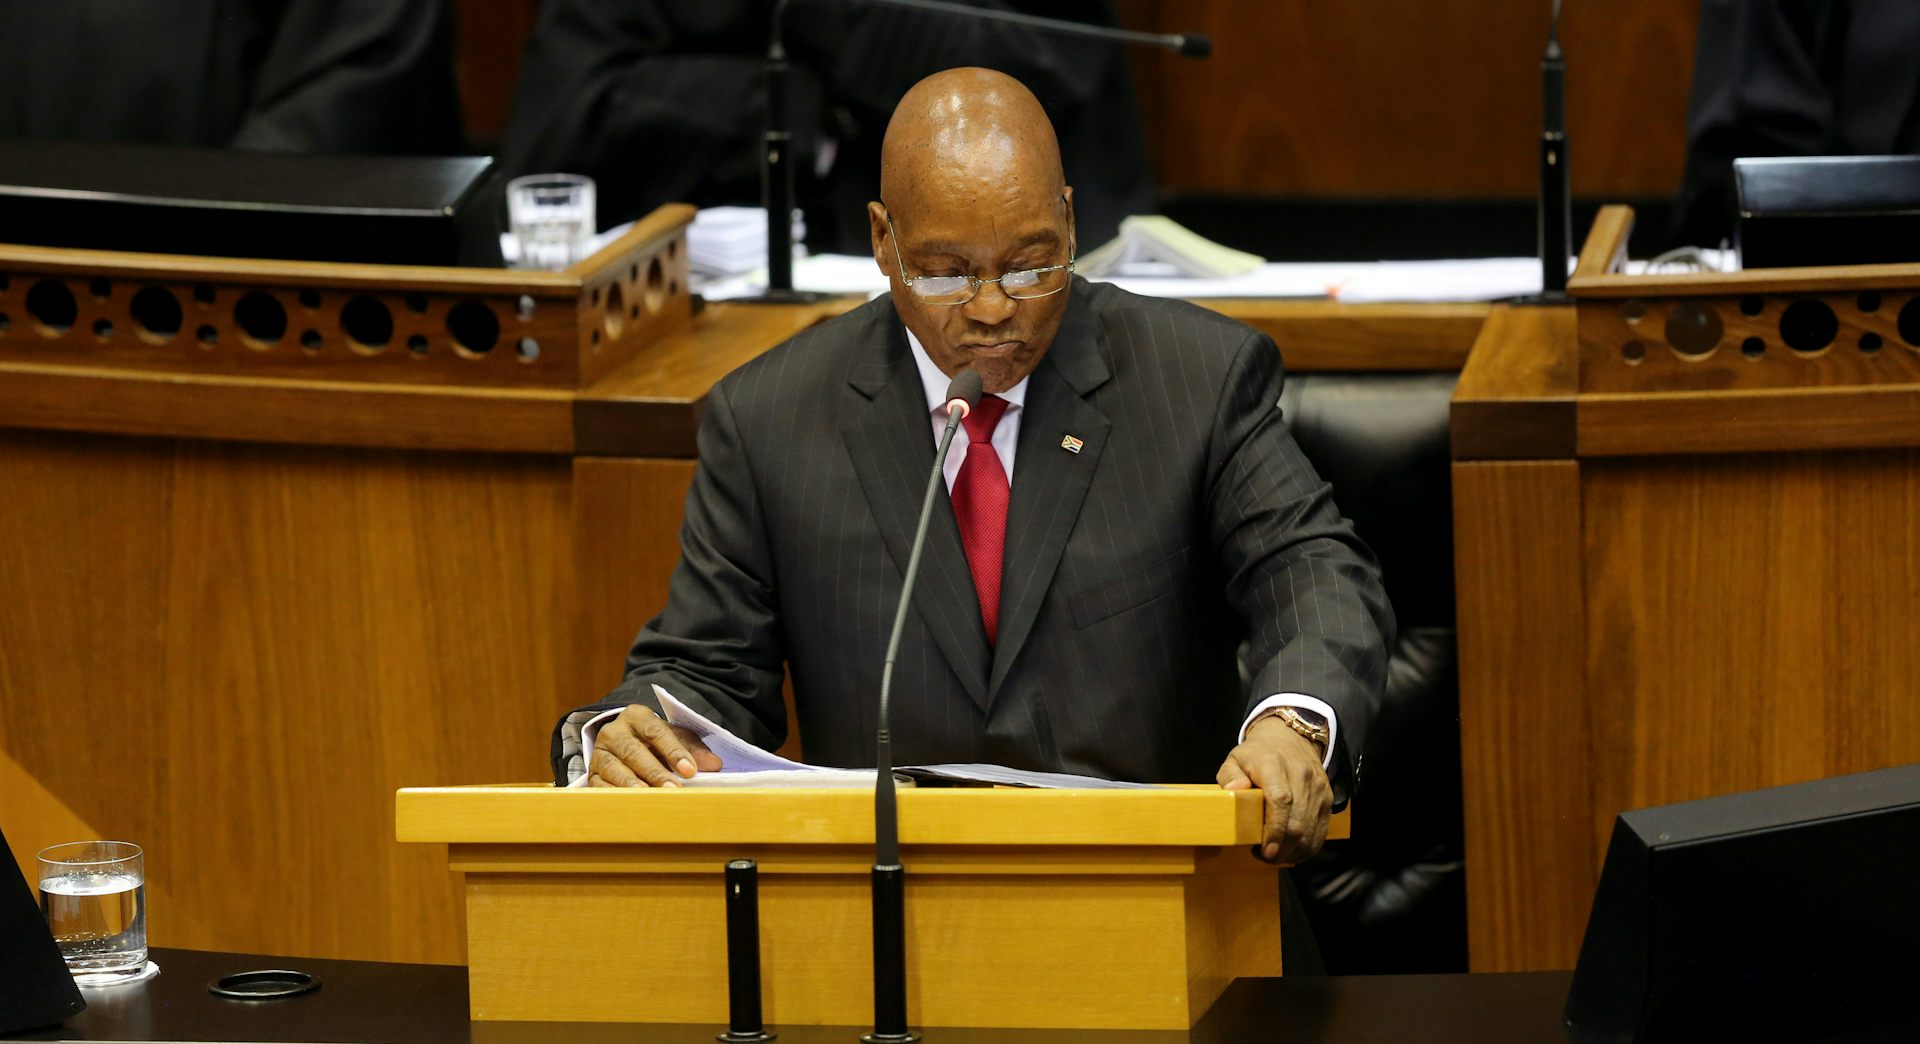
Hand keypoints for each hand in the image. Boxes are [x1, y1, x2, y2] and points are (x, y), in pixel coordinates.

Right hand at [587, 704, 722, 786]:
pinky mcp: (592, 774)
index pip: (655, 731)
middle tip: (674, 790)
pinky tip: (630, 806)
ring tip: (650, 799)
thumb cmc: (653, 741)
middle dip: (655, 772)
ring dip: (633, 785)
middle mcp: (614, 732)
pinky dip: (615, 796)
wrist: (621, 744)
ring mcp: (600, 753)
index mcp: (637, 716)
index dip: (673, 751)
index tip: (690, 770)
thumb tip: (714, 766)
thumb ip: (694, 749)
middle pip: (634, 751)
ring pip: (614, 769)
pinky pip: (600, 786)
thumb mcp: (674, 738)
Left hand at [1216, 716, 1333, 864]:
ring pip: (1310, 832)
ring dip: (1292, 852)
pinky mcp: (1327, 800)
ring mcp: (1318, 789)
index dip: (1274, 830)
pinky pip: (1320, 833)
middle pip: (1297, 823)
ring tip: (1274, 855)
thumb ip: (1229, 776)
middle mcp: (1301, 776)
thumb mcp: (1235, 759)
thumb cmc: (1258, 755)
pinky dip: (1306, 849)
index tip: (1265, 850)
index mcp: (1275, 765)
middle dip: (1281, 849)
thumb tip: (1235, 790)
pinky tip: (1290, 852)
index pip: (1280, 800)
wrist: (1290, 739)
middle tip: (1264, 856)